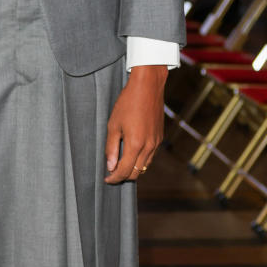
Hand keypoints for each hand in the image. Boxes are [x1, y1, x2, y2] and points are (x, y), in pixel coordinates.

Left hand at [104, 64, 166, 183]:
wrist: (148, 87)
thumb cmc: (128, 103)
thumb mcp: (113, 125)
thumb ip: (111, 147)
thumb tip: (110, 166)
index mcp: (135, 144)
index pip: (125, 171)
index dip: (114, 178)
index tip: (107, 179)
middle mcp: (148, 147)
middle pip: (136, 172)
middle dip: (123, 176)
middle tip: (112, 173)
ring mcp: (156, 143)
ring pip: (145, 166)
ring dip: (133, 169)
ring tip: (120, 164)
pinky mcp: (160, 137)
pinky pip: (150, 156)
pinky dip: (141, 160)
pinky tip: (132, 154)